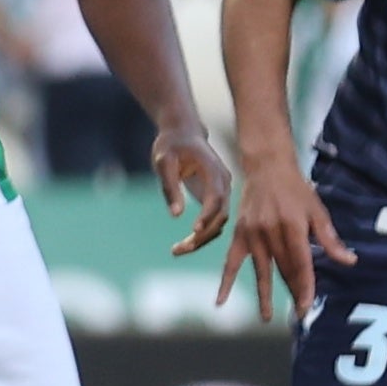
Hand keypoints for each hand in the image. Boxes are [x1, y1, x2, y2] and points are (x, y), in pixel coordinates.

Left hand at [153, 124, 233, 257]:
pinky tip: (182, 245)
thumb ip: (170, 186)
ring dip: (201, 240)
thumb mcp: (163, 161)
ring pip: (218, 223)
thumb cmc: (171, 145)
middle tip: (179, 249)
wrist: (182, 134)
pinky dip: (200, 235)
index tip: (194, 229)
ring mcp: (221, 193)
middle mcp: (223, 184)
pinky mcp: (214, 200)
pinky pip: (212, 222)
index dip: (208, 214)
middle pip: (220, 215)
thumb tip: (176, 215)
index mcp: (214, 170)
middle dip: (203, 235)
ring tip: (176, 251)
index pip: (216, 197)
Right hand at [213, 151, 353, 320]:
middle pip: (283, 269)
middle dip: (292, 292)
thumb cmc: (297, 189)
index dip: (305, 285)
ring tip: (267, 317)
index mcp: (292, 226)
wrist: (267, 168)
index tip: (308, 304)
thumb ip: (330, 239)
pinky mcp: (239, 234)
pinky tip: (221, 300)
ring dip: (264, 295)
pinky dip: (225, 282)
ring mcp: (252, 234)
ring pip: (261, 269)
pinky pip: (231, 262)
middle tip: (300, 314)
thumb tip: (350, 261)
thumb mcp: (318, 211)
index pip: (300, 263)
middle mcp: (270, 232)